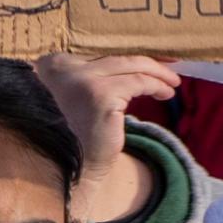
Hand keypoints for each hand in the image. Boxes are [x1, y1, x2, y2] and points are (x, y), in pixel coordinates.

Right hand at [32, 54, 181, 222]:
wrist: (73, 167)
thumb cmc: (78, 136)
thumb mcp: (79, 97)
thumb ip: (94, 78)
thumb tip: (134, 63)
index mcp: (51, 66)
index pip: (99, 54)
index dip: (128, 58)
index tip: (151, 62)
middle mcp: (61, 68)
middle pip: (115, 58)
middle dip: (148, 63)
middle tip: (170, 69)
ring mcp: (81, 80)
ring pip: (130, 66)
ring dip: (157, 74)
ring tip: (172, 85)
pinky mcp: (101, 95)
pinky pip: (138, 82)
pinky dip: (156, 85)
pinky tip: (165, 94)